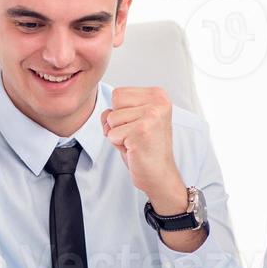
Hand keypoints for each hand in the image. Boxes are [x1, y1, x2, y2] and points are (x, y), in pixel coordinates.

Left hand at [101, 86, 184, 215]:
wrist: (160, 174)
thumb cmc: (146, 147)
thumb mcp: (132, 120)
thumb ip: (118, 109)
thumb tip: (105, 113)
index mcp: (158, 94)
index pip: (119, 93)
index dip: (120, 112)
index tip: (135, 125)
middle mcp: (158, 102)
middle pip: (114, 102)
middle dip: (118, 122)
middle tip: (135, 135)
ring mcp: (151, 116)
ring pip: (111, 119)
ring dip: (118, 135)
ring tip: (135, 142)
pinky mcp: (141, 131)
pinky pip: (112, 134)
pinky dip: (119, 145)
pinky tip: (135, 149)